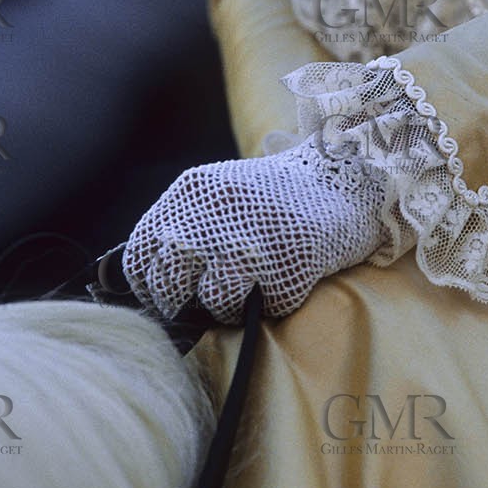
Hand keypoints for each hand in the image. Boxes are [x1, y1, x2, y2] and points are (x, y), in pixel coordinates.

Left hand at [122, 139, 386, 322]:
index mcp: (190, 193)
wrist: (346, 179)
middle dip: (180, 303)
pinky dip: (274, 303)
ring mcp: (247, 238)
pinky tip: (287, 277)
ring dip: (229, 308)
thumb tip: (152, 284)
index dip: (149, 286)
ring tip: (250, 292)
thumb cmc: (277, 199)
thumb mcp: (219, 196)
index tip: (166, 298)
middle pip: (169, 280)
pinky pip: (264, 307)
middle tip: (203, 304)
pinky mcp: (284, 262)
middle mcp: (211, 213)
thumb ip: (184, 226)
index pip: (141, 253)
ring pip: (213, 299)